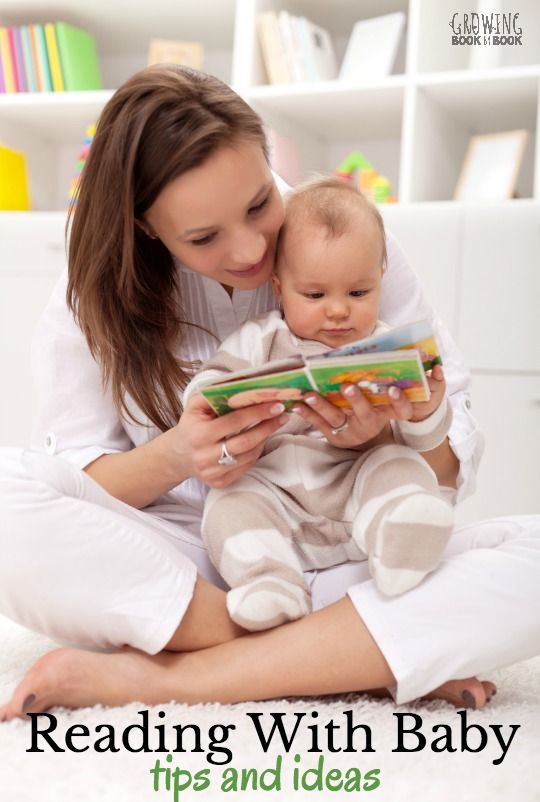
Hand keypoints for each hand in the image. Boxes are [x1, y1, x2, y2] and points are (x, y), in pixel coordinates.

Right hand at [171, 393, 288, 487]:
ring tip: (274, 424)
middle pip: (246, 442)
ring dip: (265, 438)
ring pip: (249, 456)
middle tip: (283, 415)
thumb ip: (213, 394)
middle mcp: (205, 457)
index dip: (257, 412)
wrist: (180, 455)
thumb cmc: (192, 425)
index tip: (275, 404)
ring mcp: (213, 473)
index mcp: (199, 435)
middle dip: (268, 427)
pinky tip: (261, 439)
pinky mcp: (221, 483)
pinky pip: (246, 466)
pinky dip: (257, 451)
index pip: (234, 422)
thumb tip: (241, 384)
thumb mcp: (195, 406)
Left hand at [290, 365, 447, 447]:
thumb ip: (390, 382)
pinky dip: (307, 413)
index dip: (398, 401)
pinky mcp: (334, 436)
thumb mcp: (386, 400)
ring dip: (322, 405)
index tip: (393, 389)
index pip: (400, 410)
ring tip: (309, 394)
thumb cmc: (375, 410)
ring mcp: (351, 431)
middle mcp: (370, 423)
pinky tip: (297, 403)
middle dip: (356, 400)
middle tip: (348, 387)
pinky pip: (319, 424)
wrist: (365, 442)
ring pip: (336, 418)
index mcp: (386, 413)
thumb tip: (405, 355)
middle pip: (364, 412)